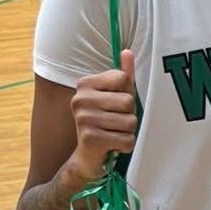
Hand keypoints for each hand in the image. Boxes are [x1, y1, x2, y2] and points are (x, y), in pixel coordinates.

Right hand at [68, 49, 137, 182]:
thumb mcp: (115, 96)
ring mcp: (83, 119)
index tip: (115, 105)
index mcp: (85, 84)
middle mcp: (80, 99)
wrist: (87, 158)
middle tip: (115, 123)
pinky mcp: (90, 139)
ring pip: (130, 122)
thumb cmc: (106, 123)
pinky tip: (113, 146)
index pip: (124, 79)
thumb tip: (127, 51)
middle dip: (129, 115)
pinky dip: (126, 146)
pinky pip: (127, 140)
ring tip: (114, 134)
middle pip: (128, 101)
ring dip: (128, 132)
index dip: (127, 94)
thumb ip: (123, 76)